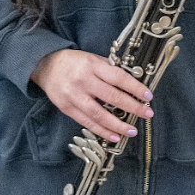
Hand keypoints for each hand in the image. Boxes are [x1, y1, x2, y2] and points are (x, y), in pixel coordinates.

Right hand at [30, 49, 153, 142]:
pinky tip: (114, 136)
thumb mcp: (92, 58)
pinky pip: (86, 122)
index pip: (118, 77)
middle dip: (132, 107)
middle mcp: (83, 81)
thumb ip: (109, 70)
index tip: (148, 96)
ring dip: (117, 125)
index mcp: (92, 65)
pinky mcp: (66, 108)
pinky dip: (101, 131)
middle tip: (147, 114)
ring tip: (132, 131)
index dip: (135, 87)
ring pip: (98, 113)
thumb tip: (132, 83)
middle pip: (111, 96)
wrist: (45, 66)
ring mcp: (74, 96)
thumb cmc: (74, 62)